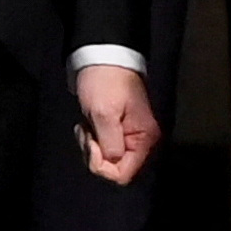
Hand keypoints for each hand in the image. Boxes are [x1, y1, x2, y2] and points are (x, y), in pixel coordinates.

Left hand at [76, 63, 160, 184]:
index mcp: (144, 139)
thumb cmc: (104, 82)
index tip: (93, 142)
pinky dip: (92, 140)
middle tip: (87, 132)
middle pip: (115, 168)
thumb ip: (110, 145)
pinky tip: (87, 125)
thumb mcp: (104, 114)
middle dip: (95, 155)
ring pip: (107, 159)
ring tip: (86, 125)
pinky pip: (103, 148)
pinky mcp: (117, 130)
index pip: (124, 174)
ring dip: (91, 146)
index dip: (103, 165)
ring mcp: (129, 136)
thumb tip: (112, 164)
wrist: (101, 56)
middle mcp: (140, 141)